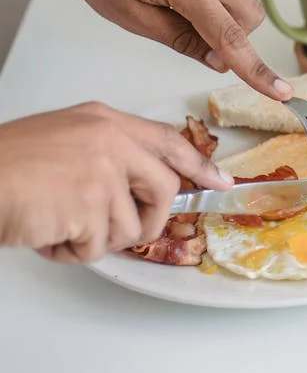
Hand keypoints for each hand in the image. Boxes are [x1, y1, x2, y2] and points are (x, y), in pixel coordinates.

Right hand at [0, 103, 231, 262]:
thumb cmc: (6, 164)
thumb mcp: (66, 139)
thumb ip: (107, 153)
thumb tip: (140, 186)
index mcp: (104, 121)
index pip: (167, 140)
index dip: (197, 165)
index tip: (218, 182)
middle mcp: (110, 141)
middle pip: (164, 189)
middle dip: (147, 219)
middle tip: (112, 229)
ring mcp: (103, 173)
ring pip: (129, 226)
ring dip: (94, 238)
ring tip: (58, 224)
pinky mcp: (90, 206)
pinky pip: (97, 247)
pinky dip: (70, 252)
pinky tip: (46, 234)